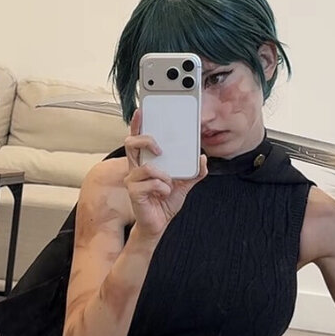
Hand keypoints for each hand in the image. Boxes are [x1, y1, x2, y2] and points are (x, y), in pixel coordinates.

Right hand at [124, 110, 206, 238]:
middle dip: (146, 140)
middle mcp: (135, 167)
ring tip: (168, 184)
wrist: (159, 224)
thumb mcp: (185, 184)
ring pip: (146, 166)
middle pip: (131, 143)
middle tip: (160, 149)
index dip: (137, 124)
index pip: (137, 138)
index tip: (142, 111)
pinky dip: (163, 188)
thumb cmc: (165, 201)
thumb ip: (195, 172)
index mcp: (145, 161)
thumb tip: (203, 159)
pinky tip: (163, 194)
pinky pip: (152, 183)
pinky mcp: (134, 192)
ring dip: (163, 175)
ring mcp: (133, 179)